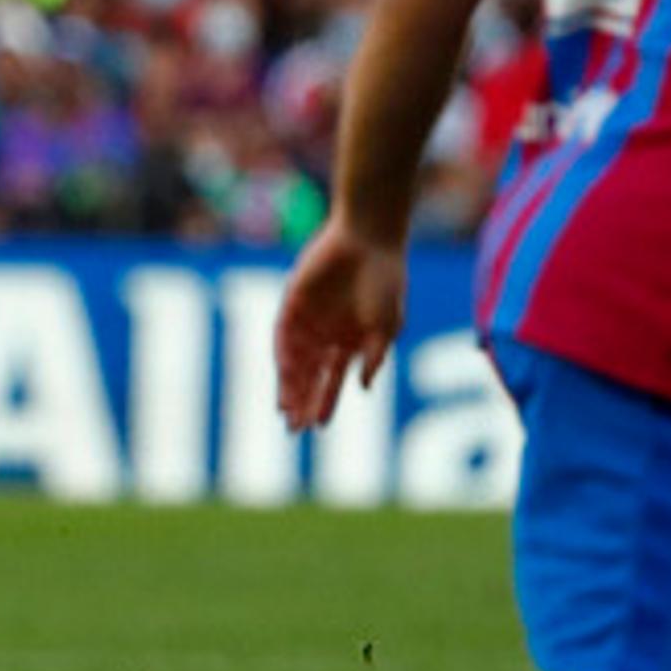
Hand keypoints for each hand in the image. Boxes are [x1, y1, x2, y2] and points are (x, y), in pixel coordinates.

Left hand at [275, 217, 406, 431]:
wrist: (369, 240)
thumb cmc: (385, 280)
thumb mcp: (388, 324)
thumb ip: (375, 356)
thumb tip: (363, 388)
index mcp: (350, 342)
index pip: (333, 380)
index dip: (325, 402)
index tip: (318, 427)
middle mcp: (326, 334)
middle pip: (309, 376)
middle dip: (302, 402)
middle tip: (294, 430)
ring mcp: (308, 319)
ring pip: (293, 360)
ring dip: (289, 385)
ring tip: (286, 411)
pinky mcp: (292, 301)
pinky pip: (283, 333)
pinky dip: (283, 354)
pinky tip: (285, 373)